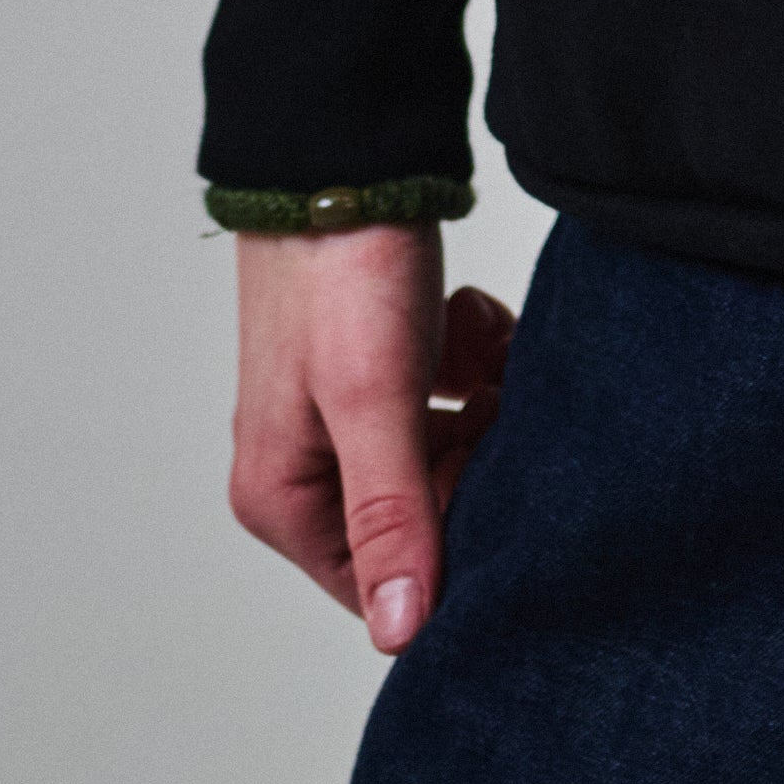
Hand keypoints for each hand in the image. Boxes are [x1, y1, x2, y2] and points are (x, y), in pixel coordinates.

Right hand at [228, 223, 517, 649]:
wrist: (345, 151)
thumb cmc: (341, 274)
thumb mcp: (373, 402)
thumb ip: (390, 514)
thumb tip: (402, 633)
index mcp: (281, 498)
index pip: (385, 584)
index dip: (454, 549)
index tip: (501, 493)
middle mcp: (307, 468)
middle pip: (425, 514)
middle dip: (475, 459)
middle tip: (493, 397)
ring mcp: (346, 415)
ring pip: (447, 450)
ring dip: (481, 402)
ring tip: (482, 349)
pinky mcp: (384, 367)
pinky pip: (448, 396)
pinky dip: (473, 361)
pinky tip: (469, 318)